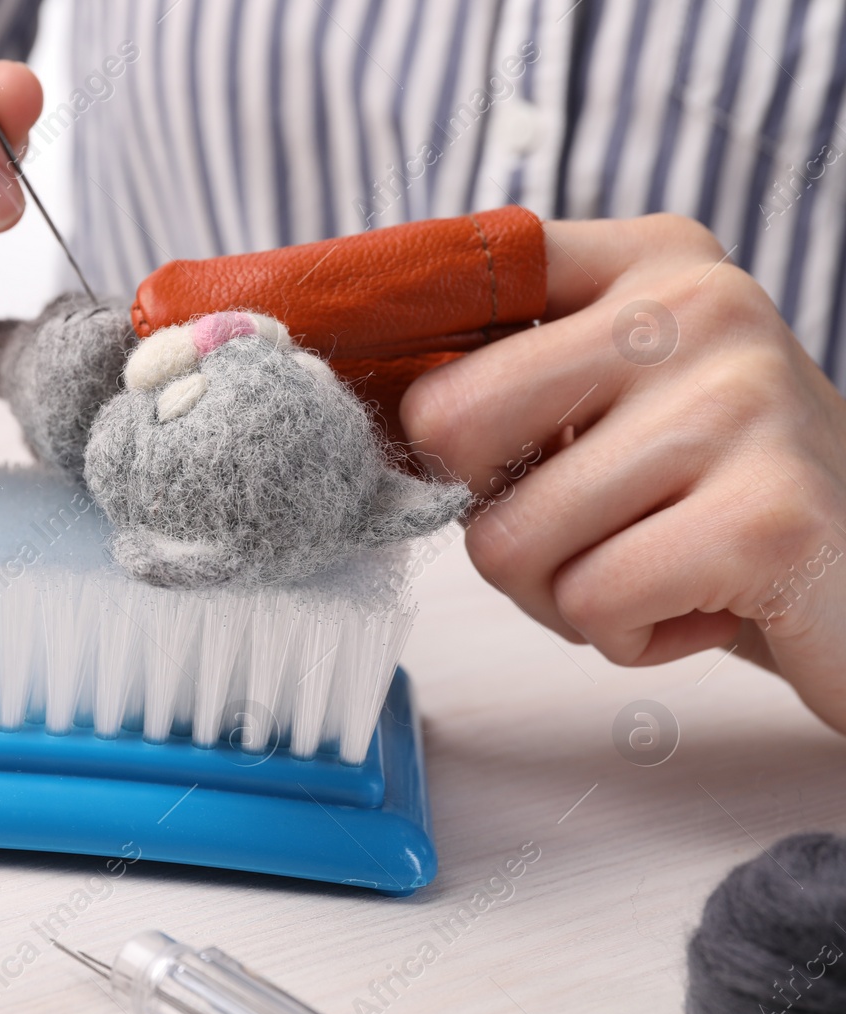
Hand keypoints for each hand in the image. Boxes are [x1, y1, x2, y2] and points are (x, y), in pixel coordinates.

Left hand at [401, 214, 845, 730]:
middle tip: (583, 530)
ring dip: (563, 593)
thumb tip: (359, 409)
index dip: (411, 375)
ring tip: (659, 567)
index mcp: (646, 261)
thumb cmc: (714, 500)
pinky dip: (627, 636)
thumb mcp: (616, 406)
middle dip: (490, 516)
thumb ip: (509, 380)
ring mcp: (741, 401)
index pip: (458, 279)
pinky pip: (589, 604)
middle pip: (449, 423)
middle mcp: (697, 304)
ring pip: (510, 540)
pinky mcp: (769, 516)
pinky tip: (702, 603)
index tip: (438, 435)